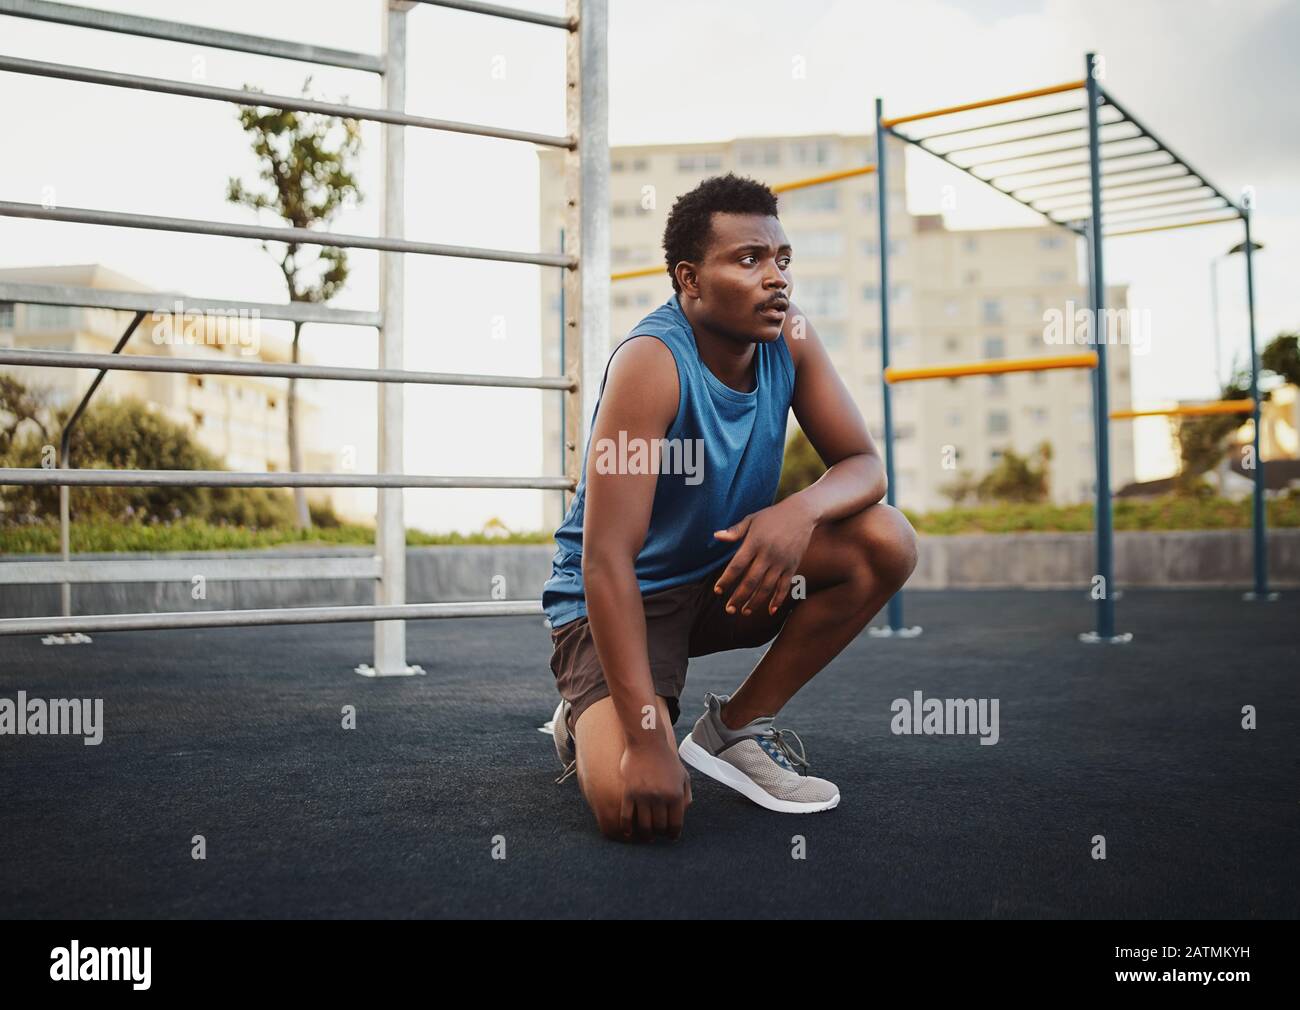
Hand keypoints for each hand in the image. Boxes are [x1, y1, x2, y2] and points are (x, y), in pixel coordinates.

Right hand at [619, 736, 691, 841]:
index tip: (670, 837)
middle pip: (659, 827)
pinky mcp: (629, 792)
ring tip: (646, 836)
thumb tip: (682, 816)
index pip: (675, 824)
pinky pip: (626, 816)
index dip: (673, 834)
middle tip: (658, 834)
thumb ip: (686, 796)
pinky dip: (627, 828)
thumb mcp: (683, 776)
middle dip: (659, 834)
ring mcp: (643, 795)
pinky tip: (628, 833)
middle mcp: (660, 797)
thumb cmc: (666, 761)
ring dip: (645, 835)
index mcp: (675, 794)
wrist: (647, 742)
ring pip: (643, 825)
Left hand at [712, 496, 816, 616]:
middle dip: (738, 597)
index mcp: (754, 543)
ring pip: (767, 587)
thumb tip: (716, 536)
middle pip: (750, 581)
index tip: (717, 591)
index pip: (736, 566)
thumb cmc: (772, 516)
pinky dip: (778, 599)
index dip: (726, 580)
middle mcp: (768, 554)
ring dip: (755, 602)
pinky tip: (770, 611)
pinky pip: (784, 586)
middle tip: (729, 609)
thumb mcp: (752, 519)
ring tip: (745, 612)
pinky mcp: (793, 566)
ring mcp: (781, 562)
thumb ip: (735, 531)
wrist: (802, 513)